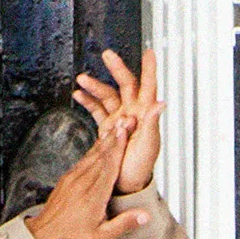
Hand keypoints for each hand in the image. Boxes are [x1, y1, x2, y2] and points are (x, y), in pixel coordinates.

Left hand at [26, 111, 138, 238]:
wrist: (45, 233)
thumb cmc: (73, 236)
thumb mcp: (102, 236)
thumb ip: (124, 223)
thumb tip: (146, 215)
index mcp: (94, 195)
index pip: (109, 166)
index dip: (118, 147)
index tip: (125, 131)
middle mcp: (83, 182)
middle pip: (103, 154)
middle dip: (116, 136)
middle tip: (127, 120)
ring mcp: (74, 177)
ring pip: (93, 154)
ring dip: (106, 139)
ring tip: (118, 125)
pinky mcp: (68, 176)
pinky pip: (84, 158)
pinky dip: (95, 148)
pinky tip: (102, 142)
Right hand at [73, 45, 162, 196]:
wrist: (125, 185)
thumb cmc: (141, 167)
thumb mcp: (149, 145)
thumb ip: (151, 123)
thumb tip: (161, 103)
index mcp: (145, 115)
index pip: (149, 87)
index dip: (149, 69)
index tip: (149, 53)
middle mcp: (132, 112)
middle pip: (125, 85)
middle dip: (116, 69)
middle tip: (107, 55)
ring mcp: (119, 118)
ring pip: (107, 95)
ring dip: (95, 86)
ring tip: (81, 79)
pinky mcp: (107, 127)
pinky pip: (97, 109)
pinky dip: (88, 101)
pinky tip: (78, 95)